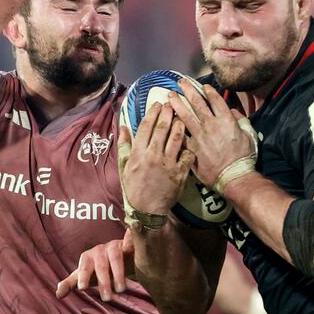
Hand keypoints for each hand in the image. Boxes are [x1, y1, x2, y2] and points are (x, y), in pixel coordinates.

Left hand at [57, 230, 134, 301]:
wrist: (119, 257)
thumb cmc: (99, 268)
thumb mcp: (86, 275)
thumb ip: (71, 283)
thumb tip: (57, 294)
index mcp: (88, 257)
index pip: (84, 267)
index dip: (83, 276)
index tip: (82, 288)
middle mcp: (101, 250)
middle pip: (101, 265)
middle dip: (103, 282)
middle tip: (106, 298)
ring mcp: (115, 246)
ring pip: (116, 258)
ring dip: (118, 273)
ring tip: (121, 290)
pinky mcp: (129, 244)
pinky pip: (130, 241)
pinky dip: (130, 240)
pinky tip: (130, 245)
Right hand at [120, 102, 194, 216]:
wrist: (146, 209)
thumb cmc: (134, 187)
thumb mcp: (124, 166)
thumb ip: (124, 145)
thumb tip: (123, 127)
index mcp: (138, 153)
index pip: (146, 126)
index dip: (153, 112)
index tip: (158, 104)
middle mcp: (152, 156)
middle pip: (162, 128)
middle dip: (168, 113)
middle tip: (172, 105)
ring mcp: (167, 164)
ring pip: (176, 138)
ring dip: (180, 125)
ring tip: (182, 118)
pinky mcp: (179, 173)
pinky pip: (187, 155)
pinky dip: (189, 147)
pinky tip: (190, 142)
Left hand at [169, 80, 255, 188]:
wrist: (233, 176)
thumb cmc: (244, 157)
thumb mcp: (249, 135)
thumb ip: (240, 121)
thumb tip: (233, 112)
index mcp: (226, 120)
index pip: (215, 100)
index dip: (208, 91)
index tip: (203, 86)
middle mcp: (211, 124)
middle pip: (197, 103)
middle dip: (188, 90)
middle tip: (180, 82)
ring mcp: (200, 136)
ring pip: (185, 115)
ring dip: (177, 104)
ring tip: (169, 96)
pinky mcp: (192, 148)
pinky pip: (181, 135)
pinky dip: (174, 127)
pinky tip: (168, 122)